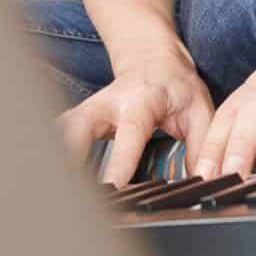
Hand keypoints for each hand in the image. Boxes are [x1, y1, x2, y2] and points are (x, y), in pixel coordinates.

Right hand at [59, 55, 214, 189]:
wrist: (153, 61)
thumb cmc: (177, 88)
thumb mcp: (200, 112)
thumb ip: (199, 146)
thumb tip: (201, 181)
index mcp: (141, 102)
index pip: (129, 133)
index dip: (120, 161)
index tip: (113, 187)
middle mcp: (107, 103)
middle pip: (77, 127)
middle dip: (69, 156)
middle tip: (69, 193)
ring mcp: (87, 110)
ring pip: (60, 132)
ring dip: (56, 159)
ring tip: (57, 194)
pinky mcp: (77, 119)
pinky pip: (58, 138)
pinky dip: (54, 157)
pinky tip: (54, 182)